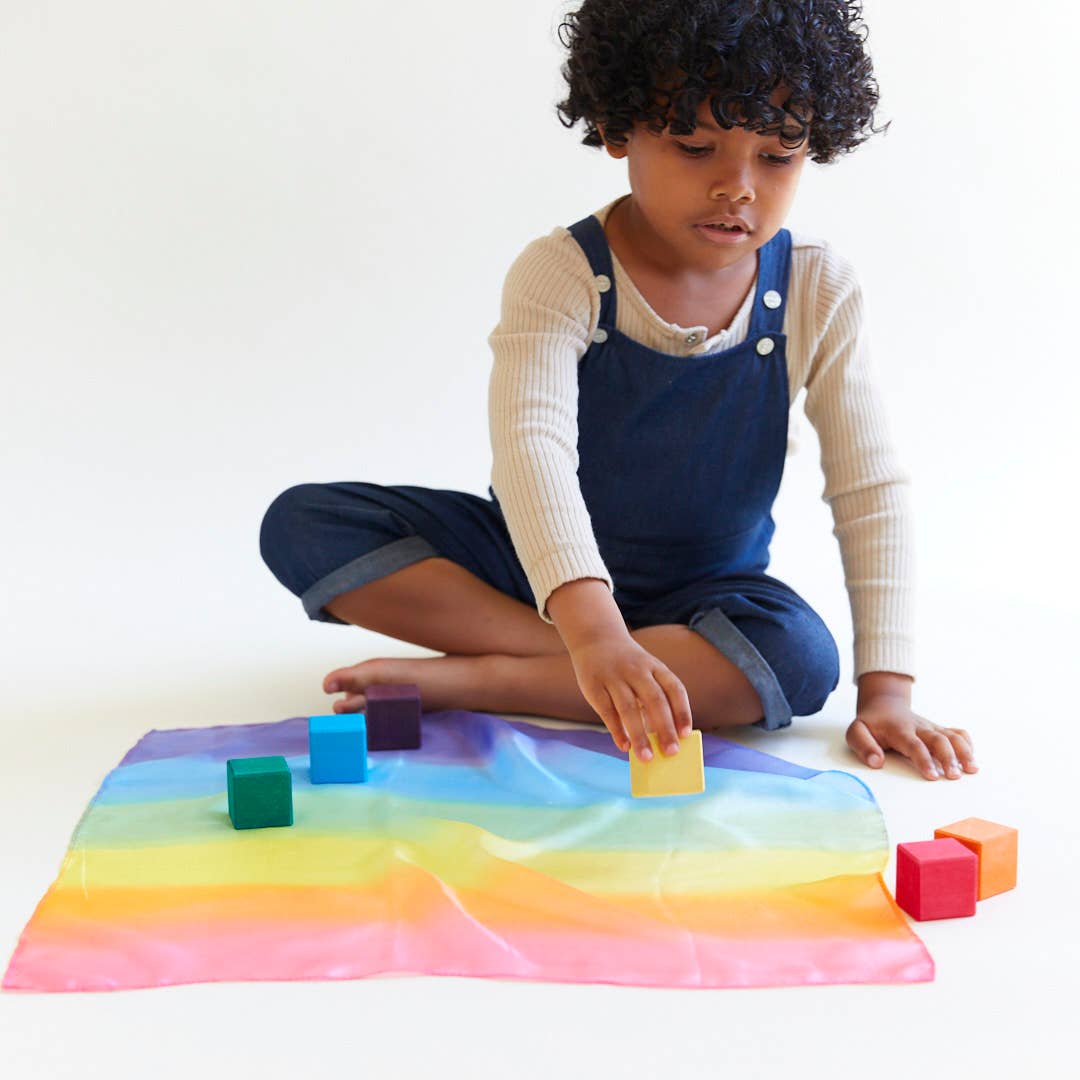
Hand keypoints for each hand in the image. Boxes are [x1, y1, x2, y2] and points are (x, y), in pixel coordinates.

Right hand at [567, 633, 692, 760]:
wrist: (595, 637)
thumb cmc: (628, 663)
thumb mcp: (646, 669)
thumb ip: (654, 697)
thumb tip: (663, 737)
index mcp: (655, 667)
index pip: (674, 689)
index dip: (682, 711)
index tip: (686, 734)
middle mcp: (636, 671)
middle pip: (654, 700)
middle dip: (664, 728)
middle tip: (671, 752)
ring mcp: (614, 677)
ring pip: (629, 708)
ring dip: (639, 735)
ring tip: (646, 757)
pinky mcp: (594, 686)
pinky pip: (607, 711)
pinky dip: (617, 730)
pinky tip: (624, 746)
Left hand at [846, 696, 978, 780]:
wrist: (884, 704)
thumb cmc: (871, 723)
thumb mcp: (856, 732)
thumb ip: (863, 746)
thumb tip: (876, 762)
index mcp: (899, 729)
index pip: (914, 745)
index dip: (924, 760)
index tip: (932, 776)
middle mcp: (919, 727)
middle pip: (939, 740)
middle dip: (949, 757)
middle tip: (954, 777)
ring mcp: (931, 727)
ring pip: (952, 736)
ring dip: (964, 752)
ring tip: (972, 770)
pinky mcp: (939, 729)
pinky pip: (958, 733)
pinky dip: (968, 743)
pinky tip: (972, 758)